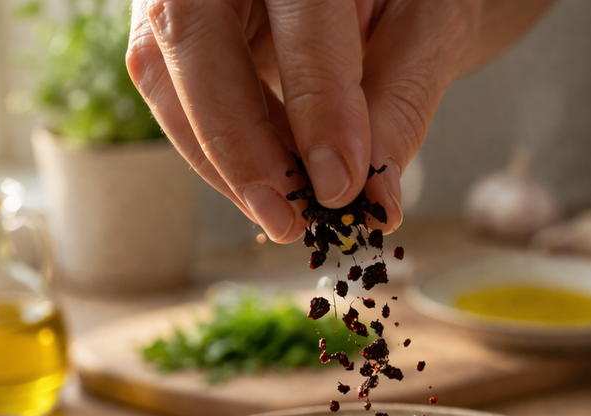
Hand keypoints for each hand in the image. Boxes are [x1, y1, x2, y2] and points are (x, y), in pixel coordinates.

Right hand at [126, 1, 551, 240]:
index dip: (318, 107)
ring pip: (163, 71)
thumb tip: (375, 202)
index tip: (339, 187)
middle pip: (194, 36)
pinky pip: (167, 90)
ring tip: (282, 215)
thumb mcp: (427, 29)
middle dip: (241, 145)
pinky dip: (215, 152)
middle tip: (290, 220)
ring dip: (221, 161)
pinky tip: (266, 187)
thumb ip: (401, 104)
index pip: (300, 16)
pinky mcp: (166, 23)